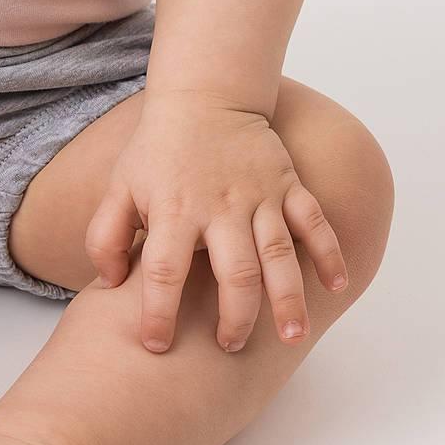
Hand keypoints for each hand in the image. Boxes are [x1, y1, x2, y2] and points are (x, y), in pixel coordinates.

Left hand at [84, 94, 346, 353]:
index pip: (165, 270)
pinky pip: (314, 220)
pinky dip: (329, 252)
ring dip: (288, 296)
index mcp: (174, 209)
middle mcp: (220, 206)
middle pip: (234, 271)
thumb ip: (107, 236)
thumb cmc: (158, 151)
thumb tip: (110, 285)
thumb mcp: (119, 187)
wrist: (204, 96)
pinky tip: (338, 285)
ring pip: (279, 253)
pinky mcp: (287, 184)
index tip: (157, 345)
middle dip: (235, 316)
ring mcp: (259, 195)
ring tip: (292, 336)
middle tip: (230, 348)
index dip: (159, 312)